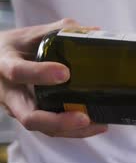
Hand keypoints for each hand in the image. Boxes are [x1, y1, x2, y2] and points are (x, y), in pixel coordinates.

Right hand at [0, 19, 107, 137]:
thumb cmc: (16, 47)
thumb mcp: (30, 34)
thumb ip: (58, 31)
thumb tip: (95, 31)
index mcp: (5, 65)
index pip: (18, 72)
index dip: (39, 74)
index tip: (65, 73)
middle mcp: (9, 93)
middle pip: (29, 116)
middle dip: (57, 121)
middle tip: (84, 117)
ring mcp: (18, 109)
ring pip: (42, 128)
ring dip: (70, 130)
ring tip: (98, 124)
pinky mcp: (31, 116)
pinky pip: (49, 129)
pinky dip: (73, 131)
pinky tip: (96, 125)